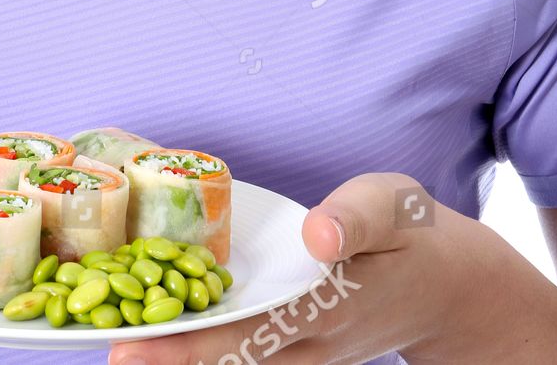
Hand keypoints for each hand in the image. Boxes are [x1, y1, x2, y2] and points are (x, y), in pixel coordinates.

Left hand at [108, 171, 556, 364]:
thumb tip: (318, 233)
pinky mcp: (297, 342)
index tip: (135, 349)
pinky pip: (245, 352)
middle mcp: (307, 340)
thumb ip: (355, 218)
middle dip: (166, 359)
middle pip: (226, 359)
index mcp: (324, 305)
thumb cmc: (411, 232)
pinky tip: (163, 331)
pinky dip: (202, 346)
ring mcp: (302, 349)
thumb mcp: (392, 206)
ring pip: (233, 362)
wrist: (450, 286)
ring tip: (118, 340)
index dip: (187, 346)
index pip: (244, 334)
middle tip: (106, 351)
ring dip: (180, 356)